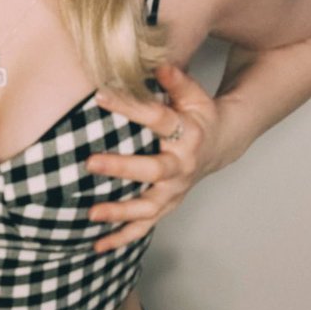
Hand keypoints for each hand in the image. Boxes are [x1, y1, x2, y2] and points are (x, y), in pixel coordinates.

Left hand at [86, 64, 221, 252]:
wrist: (219, 146)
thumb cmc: (199, 116)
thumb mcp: (193, 95)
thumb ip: (176, 80)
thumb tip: (160, 64)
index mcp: (187, 134)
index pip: (157, 118)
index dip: (129, 106)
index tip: (100, 96)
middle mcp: (182, 167)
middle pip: (153, 170)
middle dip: (122, 168)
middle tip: (91, 162)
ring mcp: (174, 191)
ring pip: (147, 207)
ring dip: (119, 212)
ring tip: (91, 213)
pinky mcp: (166, 207)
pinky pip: (144, 227)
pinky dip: (121, 238)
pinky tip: (98, 245)